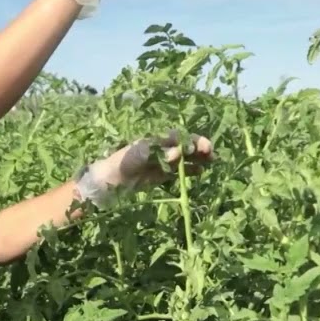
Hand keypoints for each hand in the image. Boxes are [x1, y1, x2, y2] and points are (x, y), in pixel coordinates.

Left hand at [76, 130, 213, 206]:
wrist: (106, 182)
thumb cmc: (119, 164)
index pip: (178, 138)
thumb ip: (157, 154)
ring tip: (211, 162)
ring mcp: (160, 162)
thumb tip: (178, 152)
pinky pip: (177, 171)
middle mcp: (159, 149)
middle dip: (198, 148)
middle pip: (183, 146)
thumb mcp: (137, 157)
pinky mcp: (159, 175)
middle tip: (212, 155)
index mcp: (154, 141)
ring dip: (197, 159)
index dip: (192, 140)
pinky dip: (188, 170)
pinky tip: (200, 172)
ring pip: (183, 158)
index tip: (204, 147)